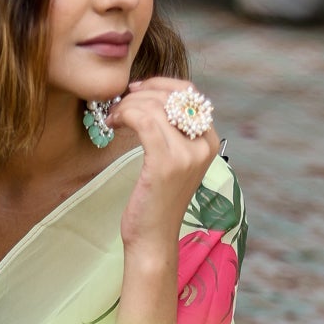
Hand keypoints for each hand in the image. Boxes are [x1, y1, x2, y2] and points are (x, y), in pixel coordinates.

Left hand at [108, 78, 219, 268]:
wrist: (153, 238)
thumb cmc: (156, 200)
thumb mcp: (171, 160)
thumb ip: (171, 130)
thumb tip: (149, 96)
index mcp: (209, 141)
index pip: (189, 93)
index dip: (159, 85)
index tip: (134, 91)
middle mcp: (203, 145)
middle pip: (170, 96)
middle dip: (139, 94)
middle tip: (118, 106)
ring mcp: (187, 154)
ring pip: (154, 106)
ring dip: (128, 105)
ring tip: (114, 118)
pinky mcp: (166, 163)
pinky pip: (145, 121)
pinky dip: (125, 115)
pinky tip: (114, 124)